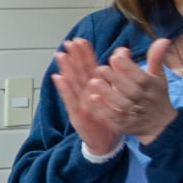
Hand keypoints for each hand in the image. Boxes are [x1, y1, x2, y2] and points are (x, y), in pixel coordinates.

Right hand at [49, 37, 123, 156]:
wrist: (107, 142)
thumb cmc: (111, 118)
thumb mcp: (117, 95)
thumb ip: (119, 74)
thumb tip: (123, 52)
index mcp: (94, 89)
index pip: (89, 68)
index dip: (84, 54)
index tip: (81, 40)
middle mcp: (84, 94)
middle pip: (78, 72)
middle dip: (73, 57)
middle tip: (69, 42)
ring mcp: (79, 104)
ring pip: (72, 83)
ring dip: (65, 68)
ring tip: (61, 55)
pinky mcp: (77, 115)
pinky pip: (70, 100)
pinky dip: (64, 89)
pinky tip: (59, 78)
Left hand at [88, 39, 175, 145]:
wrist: (160, 124)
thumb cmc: (155, 94)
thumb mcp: (158, 76)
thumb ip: (156, 58)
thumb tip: (163, 39)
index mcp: (152, 86)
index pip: (140, 76)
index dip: (128, 67)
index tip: (114, 57)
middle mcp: (144, 100)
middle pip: (130, 90)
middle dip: (116, 79)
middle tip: (100, 68)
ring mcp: (134, 113)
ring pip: (121, 103)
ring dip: (107, 93)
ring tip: (93, 82)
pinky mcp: (125, 124)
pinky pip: (113, 117)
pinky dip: (103, 109)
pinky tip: (92, 99)